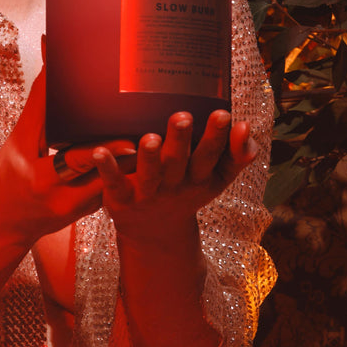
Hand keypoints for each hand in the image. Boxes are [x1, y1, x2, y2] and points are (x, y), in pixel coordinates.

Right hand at [0, 67, 134, 247]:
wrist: (4, 223)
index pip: (77, 160)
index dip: (105, 150)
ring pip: (113, 181)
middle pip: (105, 173)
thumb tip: (51, 66)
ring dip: (130, 161)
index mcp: (41, 180)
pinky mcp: (91, 210)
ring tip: (152, 139)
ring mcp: (81, 209)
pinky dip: (122, 168)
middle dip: (127, 152)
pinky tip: (139, 150)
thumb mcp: (18, 141)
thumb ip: (38, 107)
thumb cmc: (6, 178)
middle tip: (150, 131)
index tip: (129, 139)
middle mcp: (64, 199)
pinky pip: (110, 185)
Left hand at [91, 110, 257, 244]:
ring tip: (149, 137)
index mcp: (199, 178)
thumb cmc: (187, 190)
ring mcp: (148, 193)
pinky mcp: (122, 199)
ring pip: (150, 175)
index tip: (223, 113)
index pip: (212, 156)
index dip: (220, 138)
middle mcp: (175, 185)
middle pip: (179, 163)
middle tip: (183, 116)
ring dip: (149, 157)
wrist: (155, 233)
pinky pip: (114, 183)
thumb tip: (247, 127)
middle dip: (181, 141)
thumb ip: (235, 155)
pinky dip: (108, 168)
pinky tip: (100, 151)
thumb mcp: (215, 178)